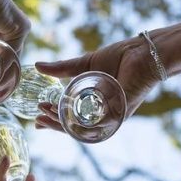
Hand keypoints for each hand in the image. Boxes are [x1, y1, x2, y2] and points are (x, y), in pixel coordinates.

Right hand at [34, 35, 159, 131]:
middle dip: (54, 125)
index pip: (72, 120)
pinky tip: (65, 115)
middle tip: (38, 117)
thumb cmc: (119, 57)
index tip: (37, 120)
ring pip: (84, 128)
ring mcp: (113, 115)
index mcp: (96, 106)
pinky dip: (81, 121)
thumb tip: (37, 66)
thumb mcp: (83, 65)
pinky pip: (99, 122)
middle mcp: (104, 115)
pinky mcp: (121, 112)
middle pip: (75, 128)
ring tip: (47, 113)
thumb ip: (62, 69)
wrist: (143, 52)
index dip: (53, 122)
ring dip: (63, 124)